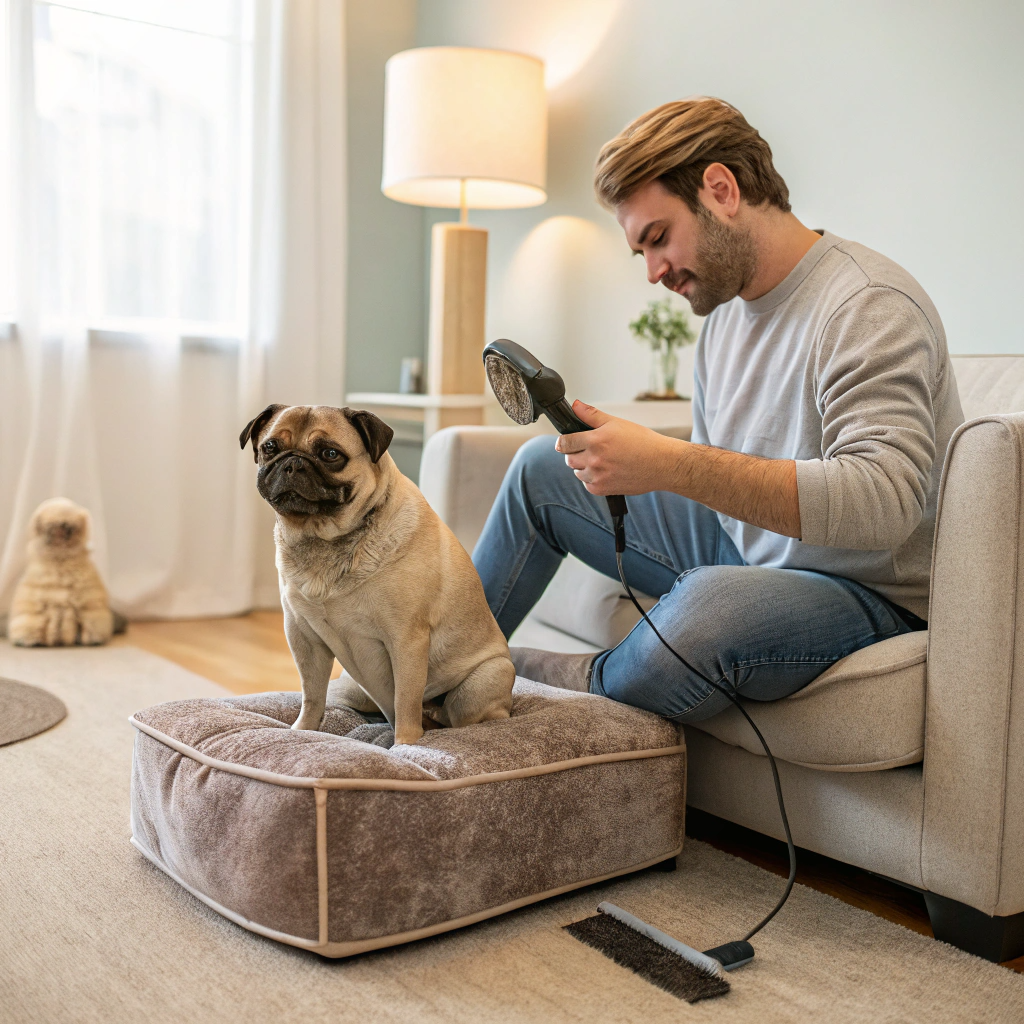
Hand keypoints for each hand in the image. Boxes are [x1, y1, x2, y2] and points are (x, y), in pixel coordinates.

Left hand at [554, 401, 675, 495]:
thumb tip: (575, 405)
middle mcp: (594, 460)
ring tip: (601, 460)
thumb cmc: (642, 442)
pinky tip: (606, 471)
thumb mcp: (616, 422)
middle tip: (590, 449)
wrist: (661, 464)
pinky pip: (587, 485)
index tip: (568, 441)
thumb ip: (592, 415)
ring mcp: (598, 476)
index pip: (564, 443)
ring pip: (577, 472)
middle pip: (568, 459)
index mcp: (595, 441)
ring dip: (583, 466)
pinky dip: (592, 479)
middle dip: (574, 453)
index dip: (564, 441)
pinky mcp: (603, 489)